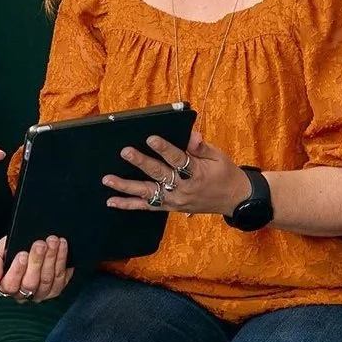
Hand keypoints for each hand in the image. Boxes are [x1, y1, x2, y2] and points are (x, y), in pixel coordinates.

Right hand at [0, 234, 71, 302]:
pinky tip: (62, 246)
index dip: (16, 271)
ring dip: (51, 258)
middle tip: (40, 244)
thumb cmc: (12, 251)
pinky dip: (62, 260)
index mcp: (8, 287)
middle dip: (36, 261)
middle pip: (30, 283)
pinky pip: (61, 277)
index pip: (10, 285)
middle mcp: (25, 295)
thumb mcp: (0, 252)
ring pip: (47, 279)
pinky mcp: (57, 288)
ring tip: (52, 241)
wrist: (29, 247)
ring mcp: (42, 293)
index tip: (22, 254)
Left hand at [103, 128, 247, 216]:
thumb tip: (191, 134)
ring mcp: (174, 200)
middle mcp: (183, 188)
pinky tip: (112, 201)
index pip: (178, 159)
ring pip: (147, 193)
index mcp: (196, 173)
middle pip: (159, 174)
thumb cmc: (225, 173)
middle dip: (141, 162)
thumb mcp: (218, 156)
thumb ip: (202, 147)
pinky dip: (128, 205)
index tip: (150, 138)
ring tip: (108, 179)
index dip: (164, 149)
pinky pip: (147, 206)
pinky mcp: (169, 207)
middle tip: (125, 152)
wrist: (234, 199)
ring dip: (126, 187)